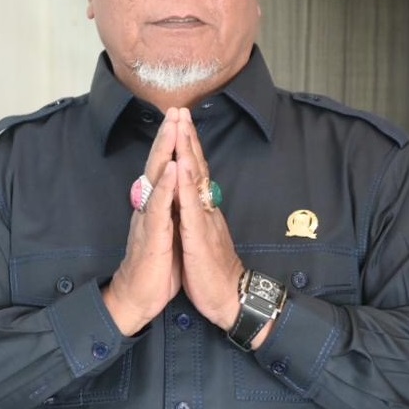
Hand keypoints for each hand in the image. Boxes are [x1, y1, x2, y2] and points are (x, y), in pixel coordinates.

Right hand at [102, 108, 182, 335]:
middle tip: (176, 109)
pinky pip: (159, 206)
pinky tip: (171, 167)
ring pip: (156, 178)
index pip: (165, 168)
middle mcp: (151, 206)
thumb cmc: (157, 267)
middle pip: (158, 164)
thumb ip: (171, 209)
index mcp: (158, 205)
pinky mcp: (151, 235)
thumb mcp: (169, 233)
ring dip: (165, 150)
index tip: (181, 119)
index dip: (173, 144)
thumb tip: (178, 191)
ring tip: (173, 126)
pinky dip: (165, 185)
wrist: (139, 299)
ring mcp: (149, 218)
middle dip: (168, 136)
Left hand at [174, 108, 243, 330]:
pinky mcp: (200, 236)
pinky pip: (191, 208)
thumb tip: (191, 198)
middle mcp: (205, 208)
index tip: (180, 122)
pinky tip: (181, 168)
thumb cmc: (211, 270)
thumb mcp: (201, 236)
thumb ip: (197, 214)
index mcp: (202, 209)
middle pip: (196, 167)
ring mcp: (204, 220)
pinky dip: (185, 185)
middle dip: (187, 137)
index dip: (187, 146)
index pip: (195, 172)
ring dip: (187, 151)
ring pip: (195, 180)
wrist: (229, 298)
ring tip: (180, 127)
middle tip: (180, 111)